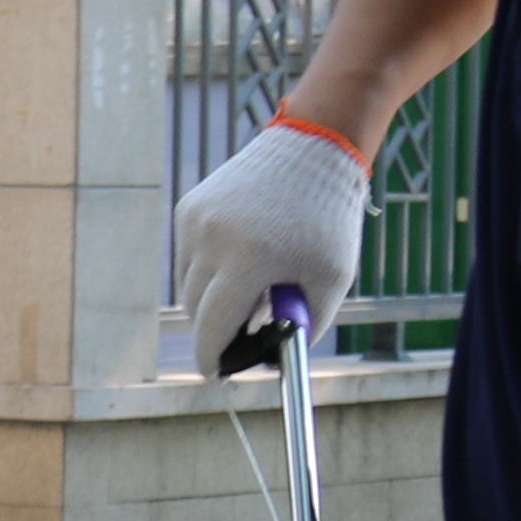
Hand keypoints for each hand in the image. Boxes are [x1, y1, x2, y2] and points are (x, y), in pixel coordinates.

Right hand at [175, 113, 371, 355]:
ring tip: (248, 289)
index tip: (217, 372)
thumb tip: (271, 358)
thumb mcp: (332, 279)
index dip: (212, 357)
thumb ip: (303, 325)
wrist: (313, 148)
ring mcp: (196, 222)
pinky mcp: (189, 208)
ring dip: (209, 299)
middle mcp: (213, 240)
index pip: (212, 327)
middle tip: (240, 335)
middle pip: (195, 310)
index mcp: (250, 260)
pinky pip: (188, 257)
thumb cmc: (328, 219)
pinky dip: (207, 269)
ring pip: (188, 286)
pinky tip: (238, 257)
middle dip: (215, 329)